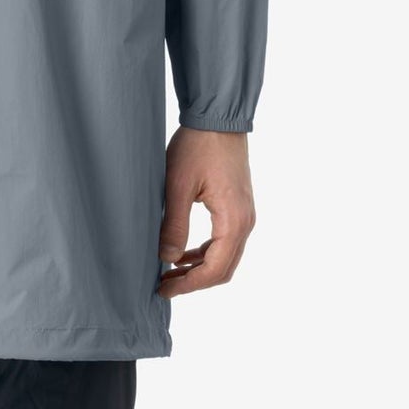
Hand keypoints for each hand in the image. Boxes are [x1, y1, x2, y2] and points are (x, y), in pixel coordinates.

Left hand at [157, 126, 255, 297]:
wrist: (218, 119)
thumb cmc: (197, 147)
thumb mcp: (177, 184)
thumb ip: (174, 224)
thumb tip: (167, 259)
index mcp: (234, 221)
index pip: (215, 269)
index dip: (189, 284)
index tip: (164, 289)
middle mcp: (245, 223)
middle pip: (223, 268)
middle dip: (194, 281)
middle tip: (164, 286)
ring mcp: (244, 216)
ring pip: (225, 257)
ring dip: (199, 268)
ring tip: (169, 272)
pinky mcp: (238, 208)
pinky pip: (225, 241)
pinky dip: (205, 252)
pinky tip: (183, 253)